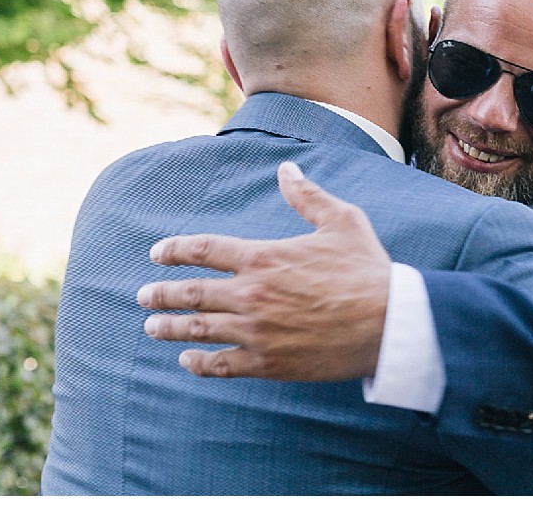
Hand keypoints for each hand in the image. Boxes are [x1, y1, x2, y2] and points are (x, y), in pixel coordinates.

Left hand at [137, 161, 390, 380]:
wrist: (388, 322)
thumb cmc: (367, 269)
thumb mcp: (341, 220)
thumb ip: (307, 196)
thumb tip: (286, 168)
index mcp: (263, 257)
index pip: (203, 249)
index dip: (174, 250)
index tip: (157, 253)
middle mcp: (251, 294)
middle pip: (190, 292)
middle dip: (161, 294)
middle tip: (143, 296)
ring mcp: (257, 331)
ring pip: (198, 330)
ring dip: (170, 328)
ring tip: (153, 327)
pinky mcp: (268, 362)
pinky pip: (221, 364)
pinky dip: (199, 363)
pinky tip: (188, 360)